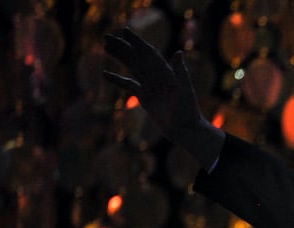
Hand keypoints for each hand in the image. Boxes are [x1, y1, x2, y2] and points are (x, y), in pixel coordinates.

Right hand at [103, 28, 223, 166]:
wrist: (185, 129)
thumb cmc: (188, 110)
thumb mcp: (184, 89)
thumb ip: (180, 71)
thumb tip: (179, 53)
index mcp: (166, 71)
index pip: (148, 53)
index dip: (137, 41)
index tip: (125, 31)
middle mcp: (157, 76)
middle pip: (137, 57)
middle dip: (123, 47)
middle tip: (106, 36)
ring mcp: (150, 86)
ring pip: (132, 67)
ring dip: (120, 56)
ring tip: (105, 46)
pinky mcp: (145, 97)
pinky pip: (129, 85)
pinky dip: (117, 79)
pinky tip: (104, 73)